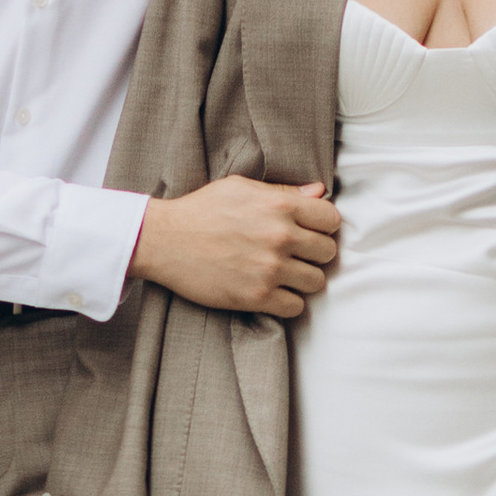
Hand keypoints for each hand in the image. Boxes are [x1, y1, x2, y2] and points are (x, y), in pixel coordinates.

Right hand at [130, 175, 341, 317]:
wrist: (164, 241)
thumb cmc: (201, 210)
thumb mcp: (241, 188)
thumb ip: (283, 191)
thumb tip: (319, 192)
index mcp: (279, 206)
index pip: (331, 220)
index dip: (322, 226)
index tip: (309, 231)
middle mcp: (280, 237)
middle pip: (328, 253)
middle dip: (314, 253)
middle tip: (295, 254)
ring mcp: (269, 269)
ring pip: (316, 282)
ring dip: (302, 279)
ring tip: (283, 274)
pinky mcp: (256, 296)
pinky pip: (295, 307)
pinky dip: (287, 301)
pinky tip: (272, 291)